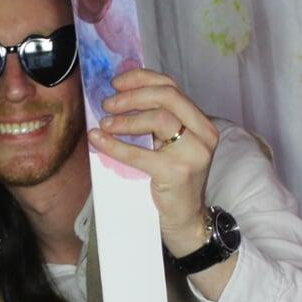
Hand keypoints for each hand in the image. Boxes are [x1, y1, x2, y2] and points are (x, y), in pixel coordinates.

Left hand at [90, 70, 219, 255]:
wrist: (186, 222)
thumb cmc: (172, 184)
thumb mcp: (168, 147)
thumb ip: (155, 124)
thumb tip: (117, 99)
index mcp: (201, 123)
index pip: (172, 87)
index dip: (142, 79)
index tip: (117, 82)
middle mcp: (204, 134)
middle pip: (167, 96)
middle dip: (132, 96)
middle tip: (107, 103)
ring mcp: (193, 153)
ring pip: (158, 118)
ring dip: (125, 118)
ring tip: (105, 124)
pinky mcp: (177, 172)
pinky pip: (139, 152)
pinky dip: (114, 144)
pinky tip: (98, 139)